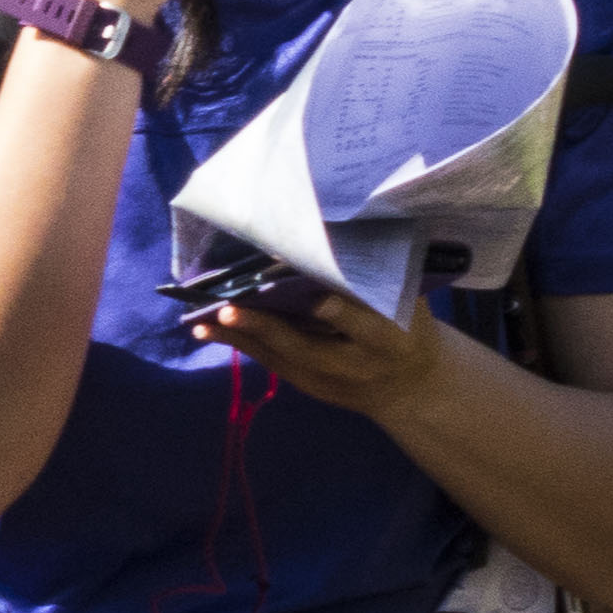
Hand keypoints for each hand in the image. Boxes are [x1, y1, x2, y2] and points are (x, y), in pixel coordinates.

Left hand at [201, 282, 453, 421]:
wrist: (411, 385)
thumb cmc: (409, 324)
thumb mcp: (409, 301)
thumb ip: (380, 276)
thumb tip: (338, 226)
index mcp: (392, 338)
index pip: (364, 325)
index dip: (339, 313)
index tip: (316, 298)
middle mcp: (357, 363)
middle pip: (309, 347)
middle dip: (267, 328)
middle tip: (230, 307)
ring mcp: (330, 380)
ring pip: (280, 357)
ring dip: (240, 337)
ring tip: (201, 319)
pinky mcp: (309, 386)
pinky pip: (270, 362)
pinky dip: (240, 344)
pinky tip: (208, 328)